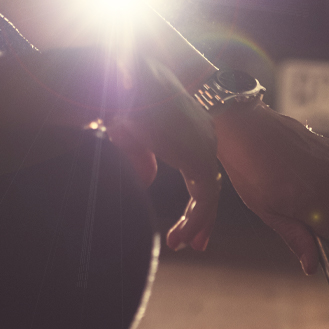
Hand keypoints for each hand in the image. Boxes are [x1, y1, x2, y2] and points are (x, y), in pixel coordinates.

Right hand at [103, 58, 224, 252]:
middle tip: (197, 243)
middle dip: (203, 216)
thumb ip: (142, 158)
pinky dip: (194, 222)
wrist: (120, 84)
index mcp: (190, 128)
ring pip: (209, 195)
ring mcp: (205, 147)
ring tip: (184, 244)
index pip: (199, 169)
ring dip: (197, 224)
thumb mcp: (129, 135)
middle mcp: (204, 136)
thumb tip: (147, 182)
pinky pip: (204, 200)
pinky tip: (181, 238)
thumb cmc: (119, 99)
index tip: (186, 223)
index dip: (195, 198)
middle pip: (208, 184)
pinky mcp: (200, 159)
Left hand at [211, 101, 328, 273]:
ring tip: (293, 191)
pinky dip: (321, 180)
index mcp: (314, 204)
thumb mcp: (268, 212)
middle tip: (303, 223)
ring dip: (323, 201)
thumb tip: (313, 265)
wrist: (245, 128)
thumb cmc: (249, 171)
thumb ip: (296, 238)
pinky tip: (297, 172)